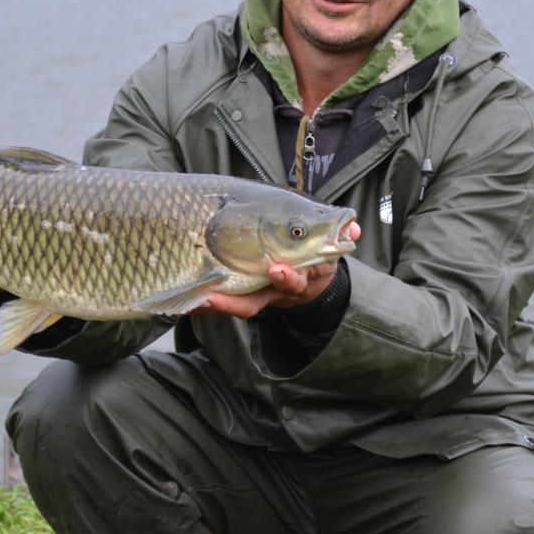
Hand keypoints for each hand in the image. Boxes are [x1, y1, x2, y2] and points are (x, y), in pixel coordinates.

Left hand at [193, 222, 360, 318]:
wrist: (303, 272)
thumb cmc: (311, 253)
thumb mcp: (329, 245)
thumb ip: (342, 235)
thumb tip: (354, 228)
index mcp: (293, 278)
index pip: (289, 282)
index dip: (285, 279)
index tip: (276, 270)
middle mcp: (269, 291)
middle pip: (249, 302)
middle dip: (230, 303)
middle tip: (209, 298)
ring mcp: (250, 293)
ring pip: (225, 304)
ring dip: (208, 304)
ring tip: (190, 300)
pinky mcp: (233, 290)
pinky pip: (214, 298)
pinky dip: (198, 300)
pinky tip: (179, 300)